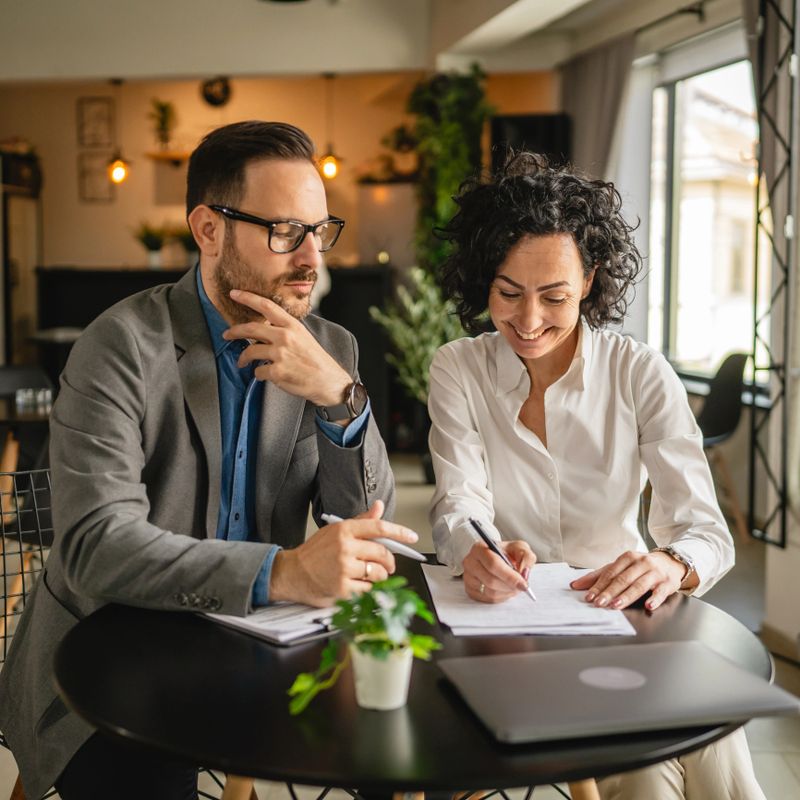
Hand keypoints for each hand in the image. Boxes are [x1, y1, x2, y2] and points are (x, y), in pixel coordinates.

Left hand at [223, 289, 350, 406]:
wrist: (329, 381)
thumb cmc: (315, 360)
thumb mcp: (303, 337)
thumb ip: (284, 331)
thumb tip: (262, 331)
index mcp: (292, 326)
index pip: (266, 306)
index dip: (248, 298)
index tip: (234, 293)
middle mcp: (285, 336)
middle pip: (250, 329)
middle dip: (234, 332)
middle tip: (226, 335)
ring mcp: (280, 354)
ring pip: (250, 352)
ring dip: (243, 358)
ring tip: (242, 362)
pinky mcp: (277, 372)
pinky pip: (258, 371)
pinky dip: (259, 374)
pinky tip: (267, 375)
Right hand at [269, 500, 419, 606]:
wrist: (292, 573)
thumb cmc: (314, 552)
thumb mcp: (335, 531)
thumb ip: (361, 521)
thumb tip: (379, 506)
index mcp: (344, 530)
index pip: (380, 527)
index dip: (400, 532)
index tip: (412, 537)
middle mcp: (345, 547)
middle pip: (382, 553)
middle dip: (390, 561)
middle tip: (389, 565)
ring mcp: (343, 568)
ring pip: (378, 573)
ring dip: (379, 576)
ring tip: (369, 575)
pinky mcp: (342, 588)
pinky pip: (368, 589)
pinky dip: (368, 589)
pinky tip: (357, 584)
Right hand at [463, 539, 535, 602]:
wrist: (498, 558)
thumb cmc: (507, 553)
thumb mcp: (520, 548)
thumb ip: (526, 557)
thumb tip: (524, 573)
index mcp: (480, 548)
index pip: (493, 564)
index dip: (510, 576)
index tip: (523, 584)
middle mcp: (470, 562)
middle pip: (491, 580)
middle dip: (510, 586)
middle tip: (522, 586)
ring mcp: (467, 577)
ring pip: (490, 592)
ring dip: (506, 592)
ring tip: (514, 586)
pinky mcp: (470, 590)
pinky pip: (487, 600)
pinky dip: (501, 597)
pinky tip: (505, 589)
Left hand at [570, 550, 687, 610]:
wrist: (670, 563)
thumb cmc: (640, 567)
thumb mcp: (621, 567)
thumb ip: (599, 575)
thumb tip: (576, 584)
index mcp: (628, 558)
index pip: (610, 573)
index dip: (599, 585)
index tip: (590, 596)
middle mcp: (641, 563)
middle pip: (623, 579)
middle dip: (610, 592)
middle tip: (599, 603)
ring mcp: (655, 573)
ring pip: (639, 585)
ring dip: (627, 596)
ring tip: (615, 605)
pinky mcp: (668, 583)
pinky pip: (661, 592)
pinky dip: (655, 599)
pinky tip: (648, 605)